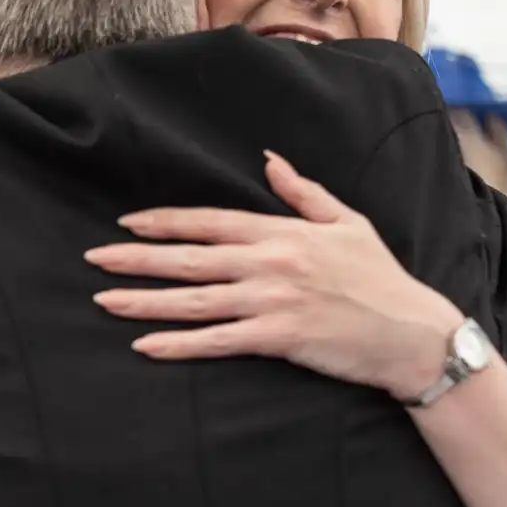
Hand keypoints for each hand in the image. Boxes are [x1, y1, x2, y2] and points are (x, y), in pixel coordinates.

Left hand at [86, 151, 463, 399]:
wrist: (412, 332)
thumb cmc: (381, 278)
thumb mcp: (347, 222)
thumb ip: (304, 193)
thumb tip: (270, 161)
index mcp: (282, 233)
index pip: (210, 222)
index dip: (165, 223)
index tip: (128, 223)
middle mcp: (270, 263)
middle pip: (189, 259)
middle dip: (137, 259)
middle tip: (94, 258)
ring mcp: (271, 302)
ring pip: (194, 301)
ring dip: (144, 301)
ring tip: (104, 299)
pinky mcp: (278, 339)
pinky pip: (216, 341)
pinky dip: (179, 344)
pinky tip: (146, 345)